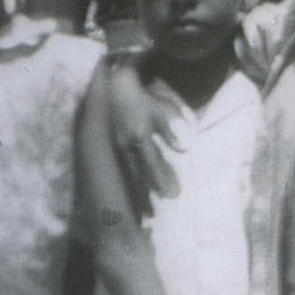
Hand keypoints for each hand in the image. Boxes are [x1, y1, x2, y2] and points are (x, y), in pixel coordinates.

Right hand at [104, 61, 180, 210]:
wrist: (114, 78)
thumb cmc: (142, 90)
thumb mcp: (160, 104)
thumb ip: (171, 126)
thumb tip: (184, 148)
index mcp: (138, 135)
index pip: (151, 164)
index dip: (161, 180)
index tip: (172, 196)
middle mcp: (124, 144)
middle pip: (136, 175)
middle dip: (144, 195)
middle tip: (153, 216)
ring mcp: (115, 145)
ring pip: (126, 174)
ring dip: (134, 192)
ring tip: (142, 211)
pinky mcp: (111, 144)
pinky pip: (120, 167)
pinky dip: (126, 182)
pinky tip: (131, 191)